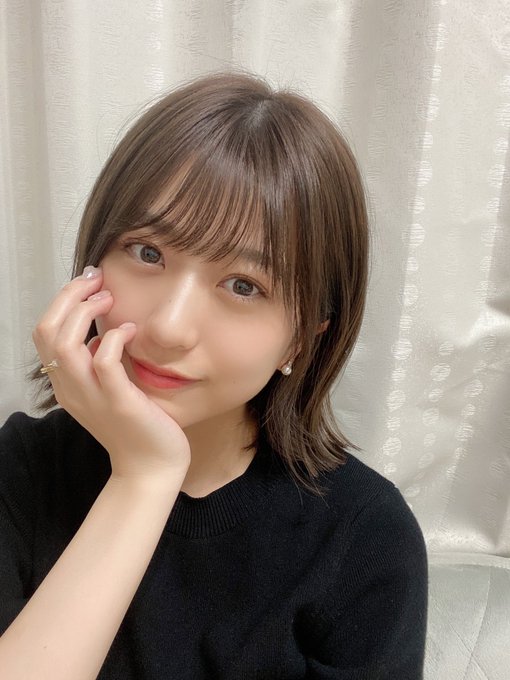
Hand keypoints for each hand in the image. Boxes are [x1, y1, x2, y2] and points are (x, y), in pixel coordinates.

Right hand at [32, 266, 190, 482]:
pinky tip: (130, 330)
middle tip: (96, 280)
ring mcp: (91, 396)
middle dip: (69, 296)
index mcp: (66, 384)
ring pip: (64, 344)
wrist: (150, 468)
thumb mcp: (107, 390)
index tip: (88, 283)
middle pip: (47, 332)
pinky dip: (113, 338)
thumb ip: (97, 365)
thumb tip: (97, 335)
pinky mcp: (118, 401)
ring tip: (109, 299)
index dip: (62, 302)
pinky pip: (103, 361)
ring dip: (85, 312)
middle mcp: (70, 388)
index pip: (44, 334)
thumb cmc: (135, 426)